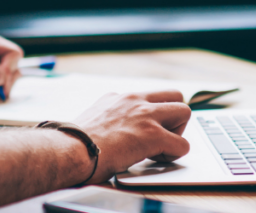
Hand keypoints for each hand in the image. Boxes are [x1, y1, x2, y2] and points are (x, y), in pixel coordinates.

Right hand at [74, 91, 191, 183]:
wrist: (71, 149)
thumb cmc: (76, 143)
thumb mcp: (94, 119)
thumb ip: (110, 119)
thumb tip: (114, 132)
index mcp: (119, 97)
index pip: (150, 96)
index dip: (154, 114)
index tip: (146, 129)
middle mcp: (134, 100)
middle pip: (175, 95)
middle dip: (174, 117)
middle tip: (161, 136)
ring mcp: (145, 115)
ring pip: (184, 111)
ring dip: (178, 132)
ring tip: (161, 148)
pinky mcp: (152, 135)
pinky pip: (182, 144)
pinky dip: (174, 154)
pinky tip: (157, 160)